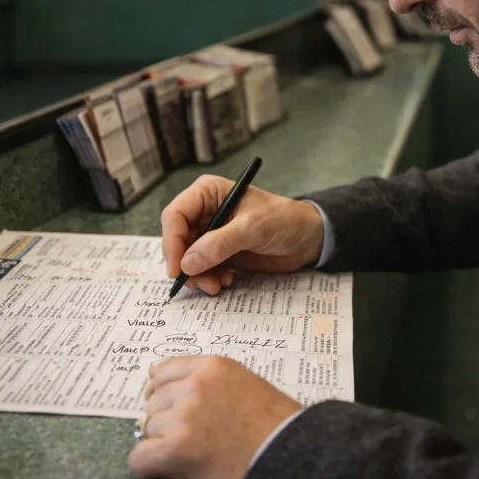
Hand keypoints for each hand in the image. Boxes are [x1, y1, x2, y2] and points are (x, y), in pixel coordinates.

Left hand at [128, 355, 301, 478]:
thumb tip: (162, 389)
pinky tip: (174, 469)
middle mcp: (195, 385)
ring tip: (194, 453)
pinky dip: (151, 466)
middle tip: (192, 437)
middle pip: (153, 401)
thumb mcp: (244, 385)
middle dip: (166, 420)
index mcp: (213, 366)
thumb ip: (208, 384)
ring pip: (148, 429)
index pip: (162, 370)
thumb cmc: (274, 426)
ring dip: (163, 443)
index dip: (164, 393)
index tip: (169, 407)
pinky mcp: (176, 447)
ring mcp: (184, 415)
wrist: (289, 453)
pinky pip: (141, 457)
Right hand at [161, 175, 324, 294]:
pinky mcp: (218, 252)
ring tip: (217, 285)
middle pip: (177, 239)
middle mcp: (204, 211)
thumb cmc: (284, 220)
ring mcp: (210, 233)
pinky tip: (224, 281)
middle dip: (185, 264)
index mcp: (207, 192)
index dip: (172, 242)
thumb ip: (220, 243)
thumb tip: (187, 263)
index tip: (177, 269)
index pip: (175, 215)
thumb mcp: (253, 228)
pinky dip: (207, 278)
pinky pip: (200, 268)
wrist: (307, 237)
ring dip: (197, 275)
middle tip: (201, 283)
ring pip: (186, 258)